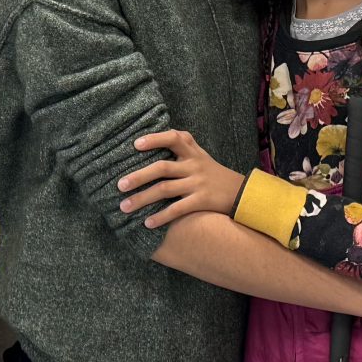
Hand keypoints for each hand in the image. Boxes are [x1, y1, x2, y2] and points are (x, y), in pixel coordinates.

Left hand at [118, 130, 246, 229]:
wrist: (242, 193)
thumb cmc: (213, 173)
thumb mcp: (200, 155)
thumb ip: (181, 146)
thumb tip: (147, 140)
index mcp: (192, 152)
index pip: (173, 138)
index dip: (154, 139)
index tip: (135, 144)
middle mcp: (194, 165)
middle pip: (162, 168)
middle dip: (138, 176)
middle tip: (119, 185)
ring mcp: (198, 183)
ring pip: (165, 189)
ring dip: (142, 199)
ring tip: (124, 207)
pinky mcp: (202, 200)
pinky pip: (178, 209)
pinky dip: (161, 217)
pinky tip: (147, 223)